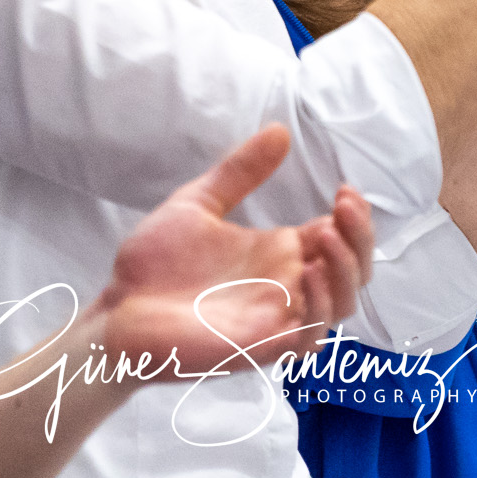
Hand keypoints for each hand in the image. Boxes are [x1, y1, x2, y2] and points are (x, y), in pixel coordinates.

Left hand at [95, 125, 371, 373]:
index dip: (354, 218)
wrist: (115, 310)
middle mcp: (285, 286)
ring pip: (341, 305)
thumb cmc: (154, 263)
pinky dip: (319, 307)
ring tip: (326, 233)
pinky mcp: (260, 346)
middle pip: (352, 272)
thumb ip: (240, 171)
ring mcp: (275, 318)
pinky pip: (309, 337)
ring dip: (345, 270)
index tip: (344, 188)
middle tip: (345, 206)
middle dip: (361, 239)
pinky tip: (306, 273)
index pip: (338, 239)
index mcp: (278, 253)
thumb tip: (280, 130)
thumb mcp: (199, 203)